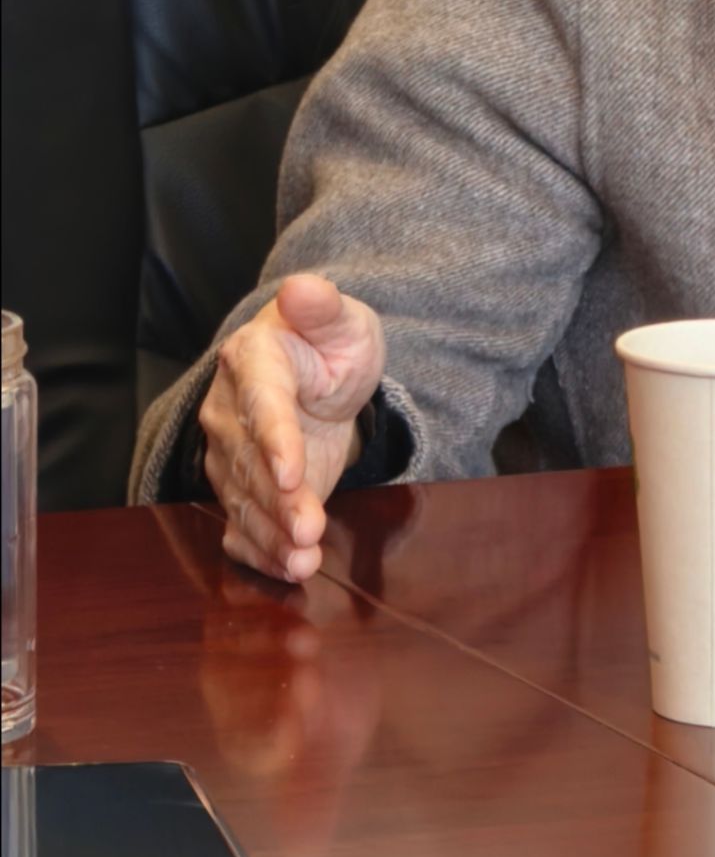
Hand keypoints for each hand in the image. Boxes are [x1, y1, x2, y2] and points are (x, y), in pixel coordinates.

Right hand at [198, 274, 385, 583]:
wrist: (317, 374)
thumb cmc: (329, 343)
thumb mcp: (343, 320)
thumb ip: (323, 308)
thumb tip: (303, 287)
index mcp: (252, 360)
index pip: (262, 404)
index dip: (274, 440)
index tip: (291, 472)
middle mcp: (230, 410)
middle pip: (251, 463)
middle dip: (279, 502)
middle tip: (308, 531)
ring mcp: (231, 453)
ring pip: (245, 501)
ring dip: (271, 536)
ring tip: (302, 562)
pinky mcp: (242, 488)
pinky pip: (242, 525)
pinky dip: (260, 552)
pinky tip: (286, 569)